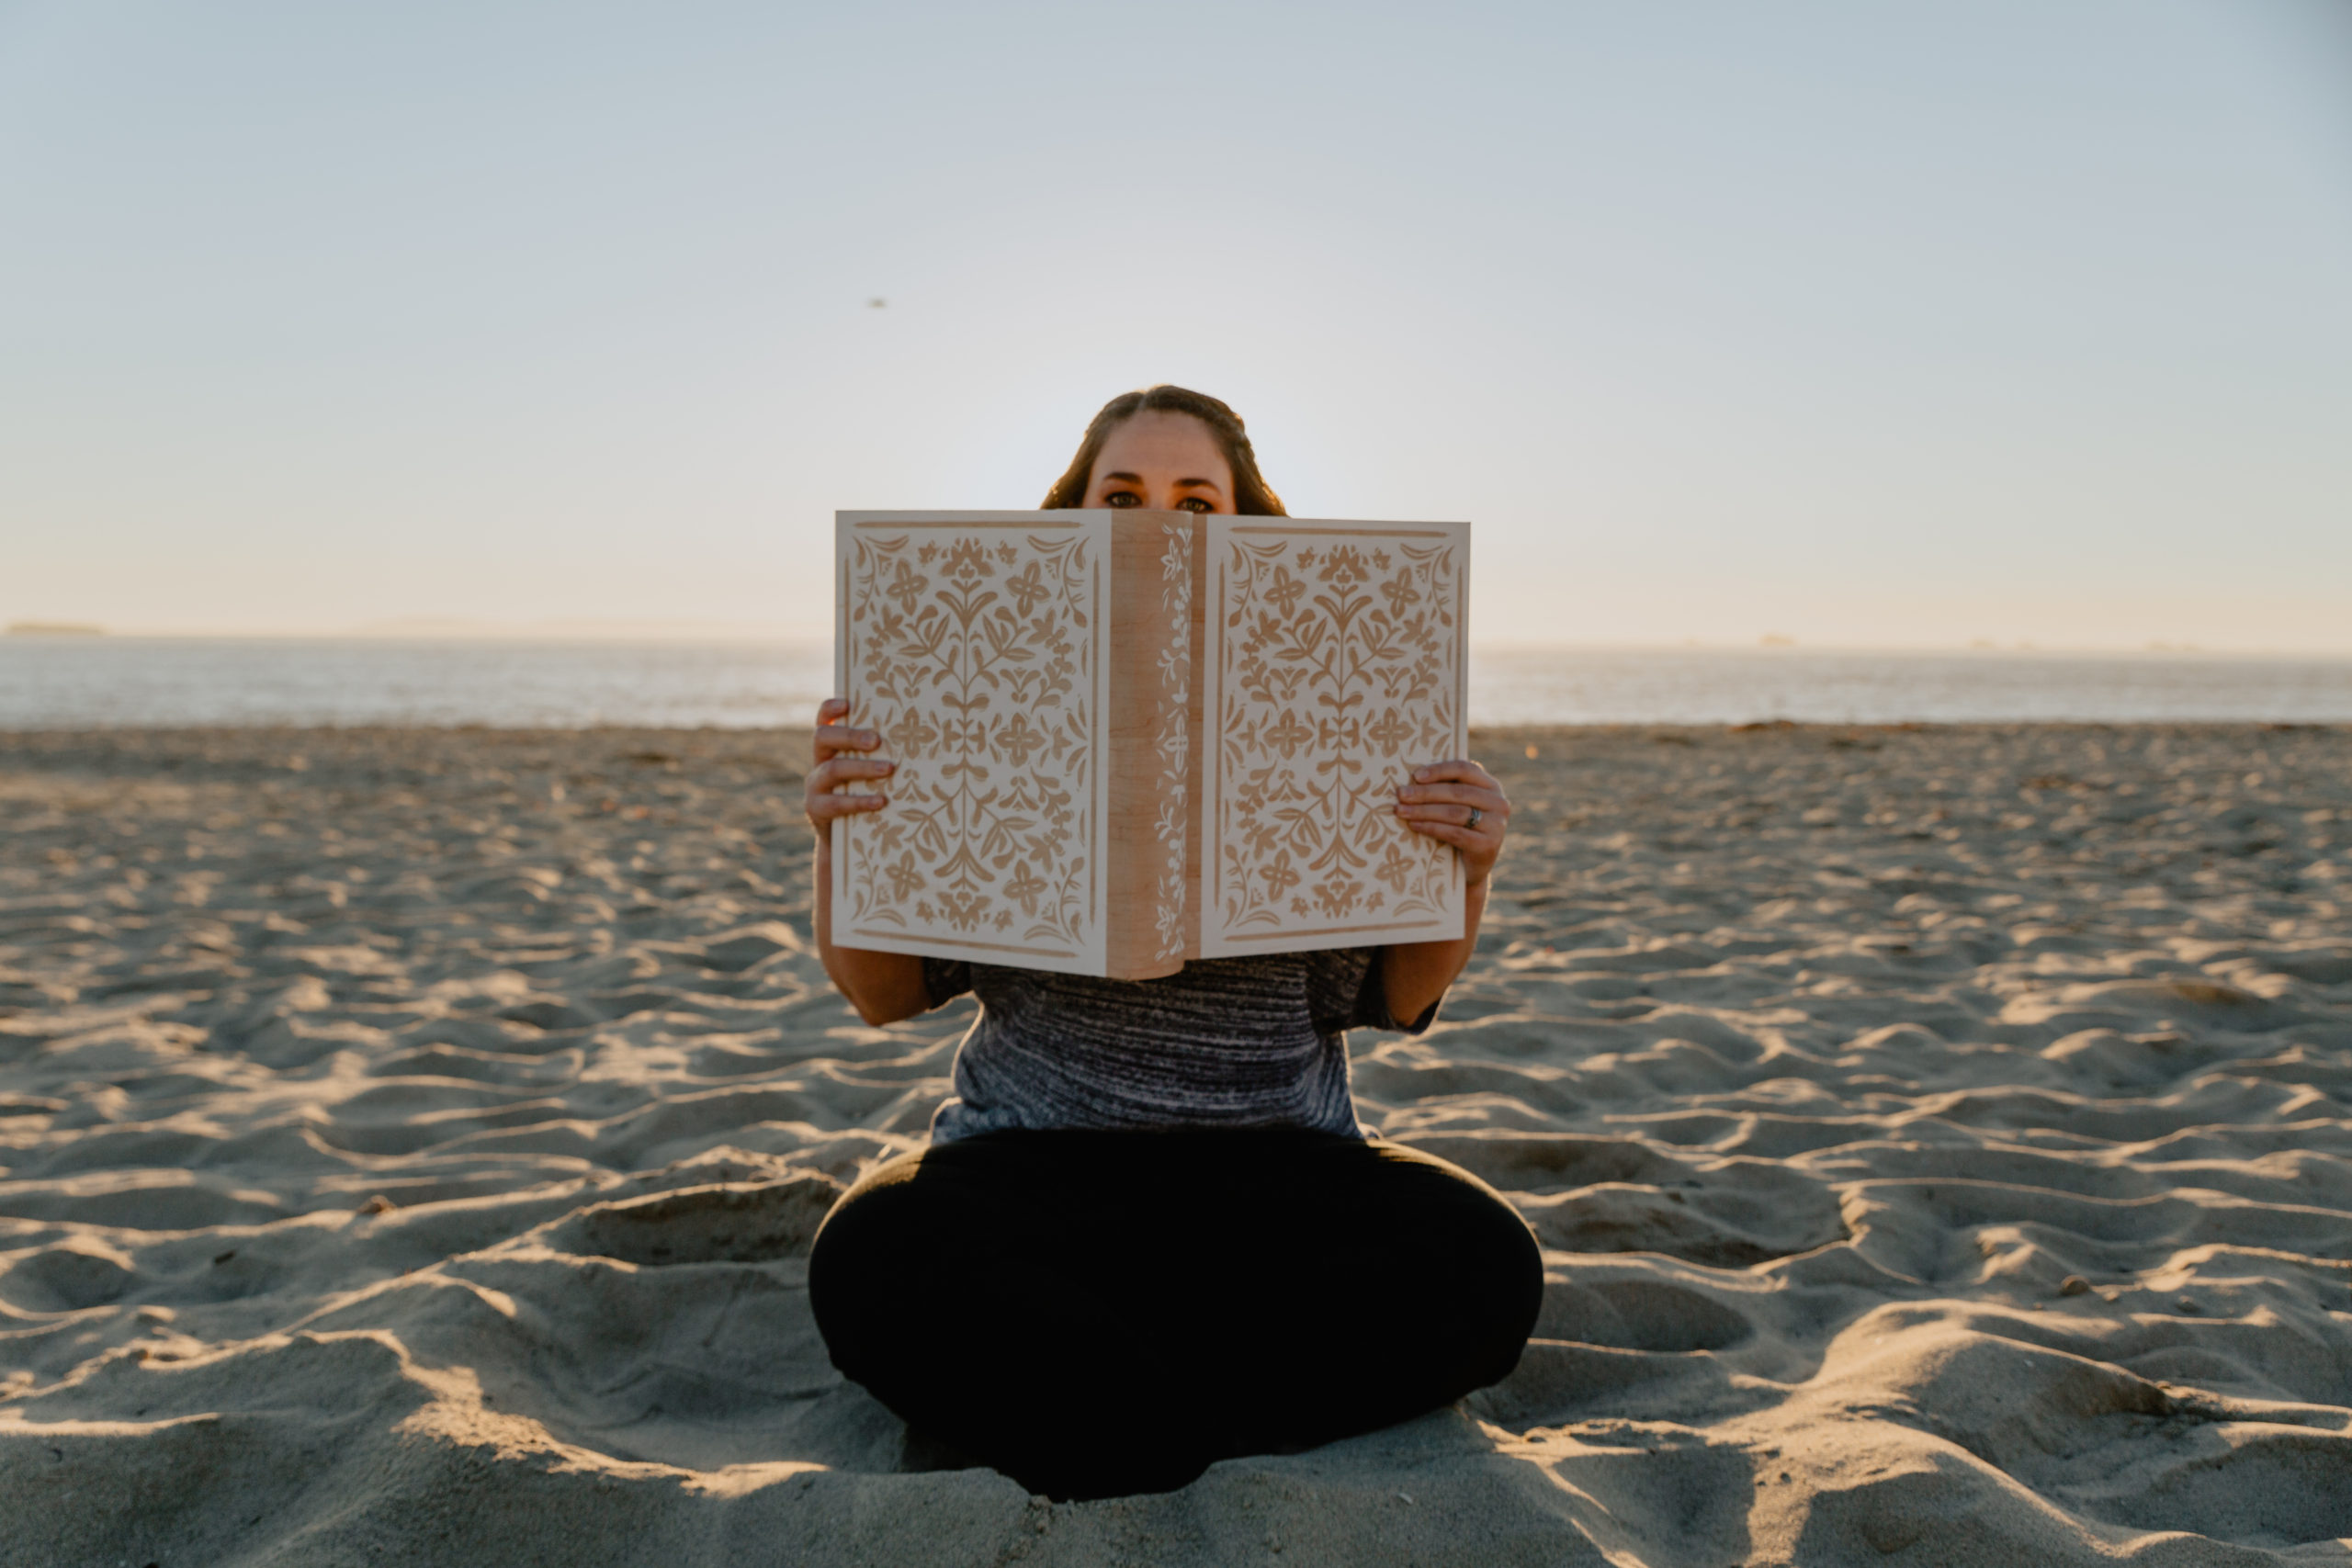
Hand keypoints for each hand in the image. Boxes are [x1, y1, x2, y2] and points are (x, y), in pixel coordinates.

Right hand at [805, 697, 893, 832]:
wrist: (848, 839)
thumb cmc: (869, 794)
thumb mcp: (872, 772)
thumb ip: (884, 754)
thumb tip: (925, 737)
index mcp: (832, 747)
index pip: (824, 720)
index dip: (830, 709)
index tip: (847, 703)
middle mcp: (819, 761)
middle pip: (823, 737)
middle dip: (850, 736)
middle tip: (877, 740)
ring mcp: (815, 786)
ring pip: (832, 769)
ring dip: (862, 767)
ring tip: (889, 769)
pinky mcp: (816, 810)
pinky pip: (836, 803)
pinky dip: (860, 801)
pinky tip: (881, 801)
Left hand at [1395, 758, 1507, 885]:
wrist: (1470, 868)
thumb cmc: (1459, 828)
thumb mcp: (1459, 804)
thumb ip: (1448, 787)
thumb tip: (1414, 775)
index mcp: (1491, 786)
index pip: (1465, 770)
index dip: (1440, 771)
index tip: (1416, 775)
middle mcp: (1498, 802)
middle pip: (1457, 792)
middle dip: (1425, 793)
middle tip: (1401, 794)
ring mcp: (1496, 825)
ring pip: (1455, 813)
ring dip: (1424, 811)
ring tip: (1401, 811)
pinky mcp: (1488, 845)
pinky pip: (1455, 833)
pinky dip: (1431, 828)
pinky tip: (1414, 826)